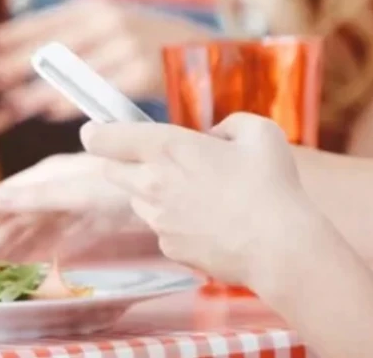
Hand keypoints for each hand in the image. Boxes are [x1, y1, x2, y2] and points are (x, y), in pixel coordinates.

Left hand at [0, 0, 212, 120]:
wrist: (213, 53)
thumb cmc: (156, 45)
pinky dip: (70, 102)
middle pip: (49, 45)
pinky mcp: (141, 71)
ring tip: (11, 103)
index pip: (43, 20)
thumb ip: (80, 34)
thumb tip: (31, 52)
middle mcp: (109, 20)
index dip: (10, 34)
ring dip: (36, 89)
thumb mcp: (117, 25)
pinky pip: (96, 91)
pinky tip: (49, 111)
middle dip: (13, 62)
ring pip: (69, 72)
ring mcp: (125, 44)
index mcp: (98, 7)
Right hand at [0, 153, 155, 261]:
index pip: (6, 196)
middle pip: (17, 213)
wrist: (170, 184)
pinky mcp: (97, 219)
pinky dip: (42, 249)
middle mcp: (60, 186)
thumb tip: (1, 198)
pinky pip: (60, 236)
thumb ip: (40, 194)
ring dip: (12, 245)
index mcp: (50, 176)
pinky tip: (32, 263)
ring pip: (35, 227)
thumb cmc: (125, 181)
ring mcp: (78, 203)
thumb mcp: (79, 188)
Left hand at [81, 115, 320, 289]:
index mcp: (167, 148)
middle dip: (121, 161)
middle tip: (151, 159)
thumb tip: (213, 137)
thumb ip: (229, 125)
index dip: (95, 133)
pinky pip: (161, 229)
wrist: (280, 248)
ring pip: (137, 200)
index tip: (93, 130)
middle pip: (110, 170)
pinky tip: (210, 221)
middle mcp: (153, 184)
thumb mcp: (259, 132)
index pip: (106, 138)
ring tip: (195, 193)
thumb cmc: (272, 186)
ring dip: (151, 192)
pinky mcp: (169, 248)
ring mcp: (158, 220)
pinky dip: (176, 222)